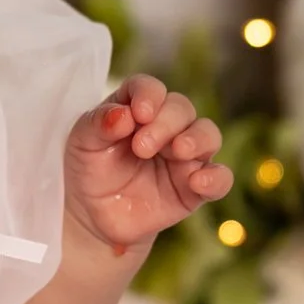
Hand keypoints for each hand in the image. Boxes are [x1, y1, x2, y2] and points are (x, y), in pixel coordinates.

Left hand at [64, 73, 232, 254]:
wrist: (95, 215)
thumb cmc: (90, 170)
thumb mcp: (83, 144)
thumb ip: (98, 124)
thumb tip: (123, 114)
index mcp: (137, 108)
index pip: (150, 88)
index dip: (148, 95)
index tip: (139, 113)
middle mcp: (167, 127)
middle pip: (181, 108)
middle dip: (166, 123)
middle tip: (141, 147)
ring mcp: (184, 156)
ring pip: (208, 134)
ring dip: (197, 139)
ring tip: (178, 151)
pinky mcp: (194, 188)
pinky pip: (220, 178)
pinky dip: (216, 177)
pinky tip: (198, 181)